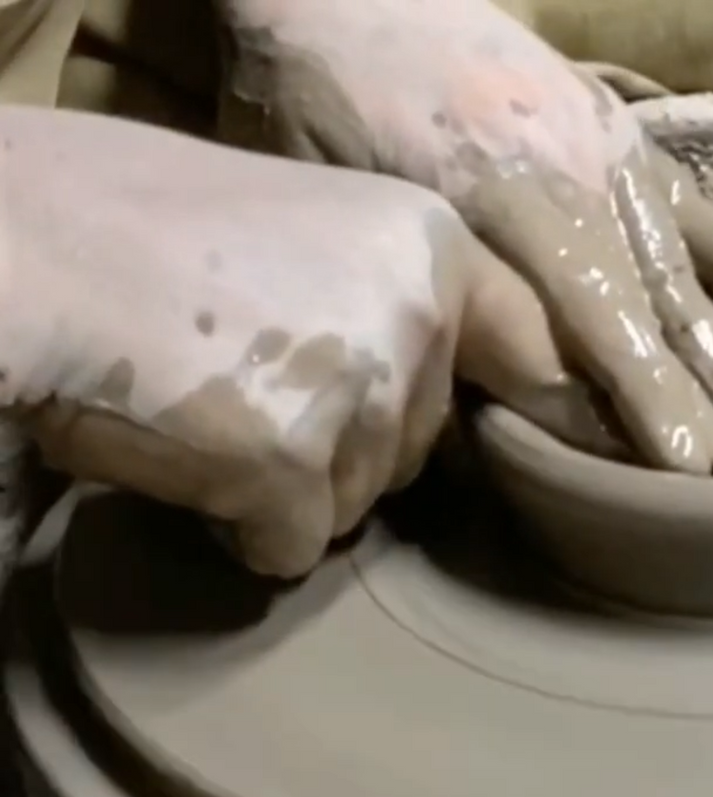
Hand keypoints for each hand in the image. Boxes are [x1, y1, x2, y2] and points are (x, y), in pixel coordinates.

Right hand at [0, 106, 607, 576]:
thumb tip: (437, 379)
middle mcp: (418, 313)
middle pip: (423, 442)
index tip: (552, 437)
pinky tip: (186, 460)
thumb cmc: (139, 225)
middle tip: (251, 384)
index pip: (529, 346)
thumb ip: (389, 292)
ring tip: (207, 409)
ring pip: (360, 502)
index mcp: (431, 241)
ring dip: (291, 486)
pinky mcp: (292, 467)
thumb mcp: (312, 226)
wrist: (28, 246)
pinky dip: (241, 530)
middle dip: (350, 441)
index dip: (534, 400)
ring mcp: (363, 392)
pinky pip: (295, 548)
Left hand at [216, 0, 712, 476]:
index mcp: (496, 204)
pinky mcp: (617, 126)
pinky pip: (692, 201)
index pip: (584, 329)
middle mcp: (570, 183)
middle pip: (650, 315)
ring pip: (681, 273)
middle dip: (706, 407)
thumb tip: (468, 402)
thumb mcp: (339, 206)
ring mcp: (605, 151)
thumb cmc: (314, 98)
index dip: (635, 404)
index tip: (686, 471)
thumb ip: (418, 292)